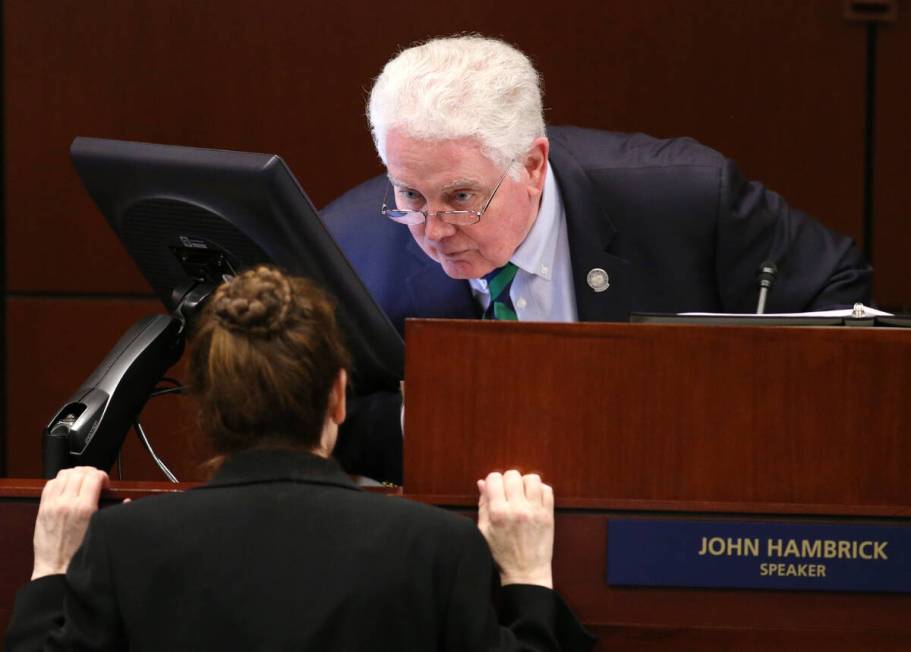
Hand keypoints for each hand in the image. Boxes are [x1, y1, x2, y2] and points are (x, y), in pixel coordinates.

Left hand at [31, 467, 109, 579]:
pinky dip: (59, 481)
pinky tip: (66, 489)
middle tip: (95, 482)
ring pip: (63, 474)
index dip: (103, 476)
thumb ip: (114, 512)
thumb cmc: (79, 554)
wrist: (56, 569)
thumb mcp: (101, 531)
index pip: (94, 476)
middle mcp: (66, 503)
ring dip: (75, 475)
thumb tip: (126, 501)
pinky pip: (49, 484)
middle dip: (90, 473)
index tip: (105, 485)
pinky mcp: (42, 509)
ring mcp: (52, 505)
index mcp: (84, 508)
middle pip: (79, 472)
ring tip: (80, 483)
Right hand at [476, 470, 553, 587]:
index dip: (492, 481)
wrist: (526, 573)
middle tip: (508, 493)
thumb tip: (482, 482)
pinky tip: (533, 499)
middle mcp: (517, 509)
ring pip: (532, 478)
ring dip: (525, 483)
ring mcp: (535, 511)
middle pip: (512, 475)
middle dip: (507, 480)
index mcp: (498, 513)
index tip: (494, 489)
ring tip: (522, 494)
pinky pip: (547, 489)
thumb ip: (483, 505)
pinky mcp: (548, 515)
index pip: (494, 478)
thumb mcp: (485, 531)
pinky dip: (540, 490)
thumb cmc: (502, 554)